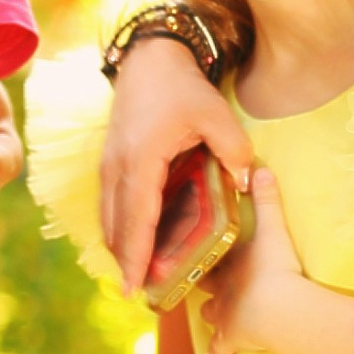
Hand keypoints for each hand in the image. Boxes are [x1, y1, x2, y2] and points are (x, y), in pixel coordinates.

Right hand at [100, 32, 252, 288]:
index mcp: (141, 161)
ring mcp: (109, 165)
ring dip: (120, 247)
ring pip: (109, 218)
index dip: (137, 257)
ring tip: (137, 275)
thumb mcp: (216, 114)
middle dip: (127, 262)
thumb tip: (244, 184)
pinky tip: (131, 242)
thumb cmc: (181, 87)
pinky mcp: (109, 162)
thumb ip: (234, 150)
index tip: (135, 287)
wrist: (149, 59)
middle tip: (141, 294)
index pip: (137, 220)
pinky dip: (118, 227)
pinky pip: (109, 204)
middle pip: (117, 227)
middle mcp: (117, 168)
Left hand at [197, 156, 291, 353]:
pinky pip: (220, 350)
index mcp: (226, 263)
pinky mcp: (231, 340)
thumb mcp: (273, 228)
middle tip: (204, 282)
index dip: (202, 255)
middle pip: (206, 287)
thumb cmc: (274, 267)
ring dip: (212, 317)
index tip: (194, 251)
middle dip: (204, 285)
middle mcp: (219, 291)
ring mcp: (223, 317)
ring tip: (213, 317)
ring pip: (210, 317)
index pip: (209, 257)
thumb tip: (261, 168)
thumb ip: (267, 200)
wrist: (281, 309)